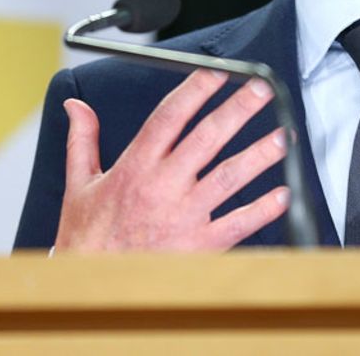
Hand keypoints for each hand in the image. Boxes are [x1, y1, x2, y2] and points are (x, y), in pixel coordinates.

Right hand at [54, 69, 288, 251]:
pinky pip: (237, 225)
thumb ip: (83, 140)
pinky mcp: (199, 246)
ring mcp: (184, 216)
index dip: (195, 90)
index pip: (169, 117)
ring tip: (284, 135)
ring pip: (229, 177)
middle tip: (262, 88)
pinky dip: (262, 210)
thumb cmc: (88, 239)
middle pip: (207, 138)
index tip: (217, 72)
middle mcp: (163, 187)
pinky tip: (282, 194)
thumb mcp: (79, 184)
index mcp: (135, 167)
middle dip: (238, 109)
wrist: (92, 288)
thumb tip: (75, 106)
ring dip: (259, 155)